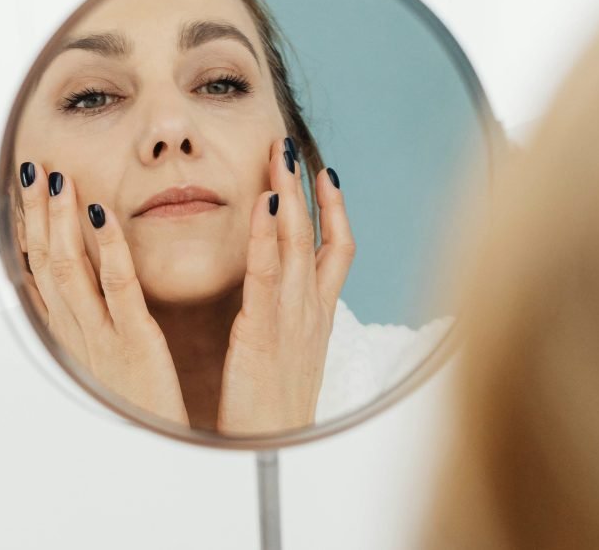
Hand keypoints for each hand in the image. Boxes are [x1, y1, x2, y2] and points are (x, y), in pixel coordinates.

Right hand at [16, 162, 187, 424]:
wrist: (155, 447)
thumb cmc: (137, 399)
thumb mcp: (104, 356)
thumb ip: (91, 317)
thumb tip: (74, 284)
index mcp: (73, 332)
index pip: (39, 271)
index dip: (28, 229)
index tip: (22, 190)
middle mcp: (78, 330)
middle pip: (46, 262)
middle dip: (37, 214)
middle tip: (31, 169)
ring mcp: (102, 333)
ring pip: (71, 269)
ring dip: (62, 221)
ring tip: (57, 180)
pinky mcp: (135, 339)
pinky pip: (118, 287)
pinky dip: (108, 248)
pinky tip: (103, 215)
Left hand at [217, 140, 355, 433]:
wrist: (273, 456)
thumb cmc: (275, 413)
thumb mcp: (290, 357)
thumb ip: (287, 322)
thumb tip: (283, 301)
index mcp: (317, 315)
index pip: (336, 248)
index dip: (333, 208)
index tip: (324, 173)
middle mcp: (311, 309)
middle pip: (316, 233)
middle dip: (305, 184)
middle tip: (289, 142)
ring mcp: (291, 319)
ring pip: (296, 242)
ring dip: (287, 192)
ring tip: (278, 153)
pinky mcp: (262, 332)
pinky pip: (266, 272)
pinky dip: (265, 233)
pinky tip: (261, 200)